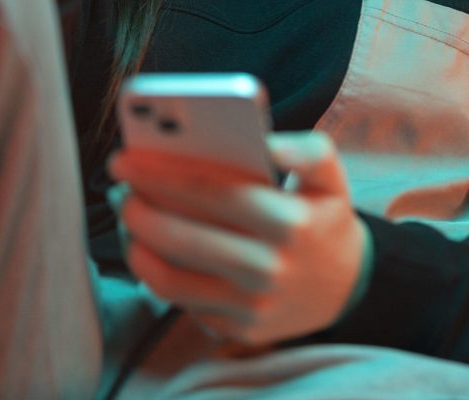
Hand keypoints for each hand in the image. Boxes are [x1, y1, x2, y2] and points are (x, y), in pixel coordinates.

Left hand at [106, 130, 368, 347]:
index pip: (213, 192)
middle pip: (184, 236)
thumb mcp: (330, 177)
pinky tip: (149, 249)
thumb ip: (306, 149)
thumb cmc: (325, 219)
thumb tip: (265, 139)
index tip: (127, 158)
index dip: (162, 173)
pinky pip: (182, 302)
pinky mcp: (238, 329)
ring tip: (130, 217)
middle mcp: (270, 268)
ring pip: (172, 277)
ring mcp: (252, 305)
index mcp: (291, 222)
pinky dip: (156, 274)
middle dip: (140, 208)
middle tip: (120, 186)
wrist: (348, 287)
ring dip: (138, 244)